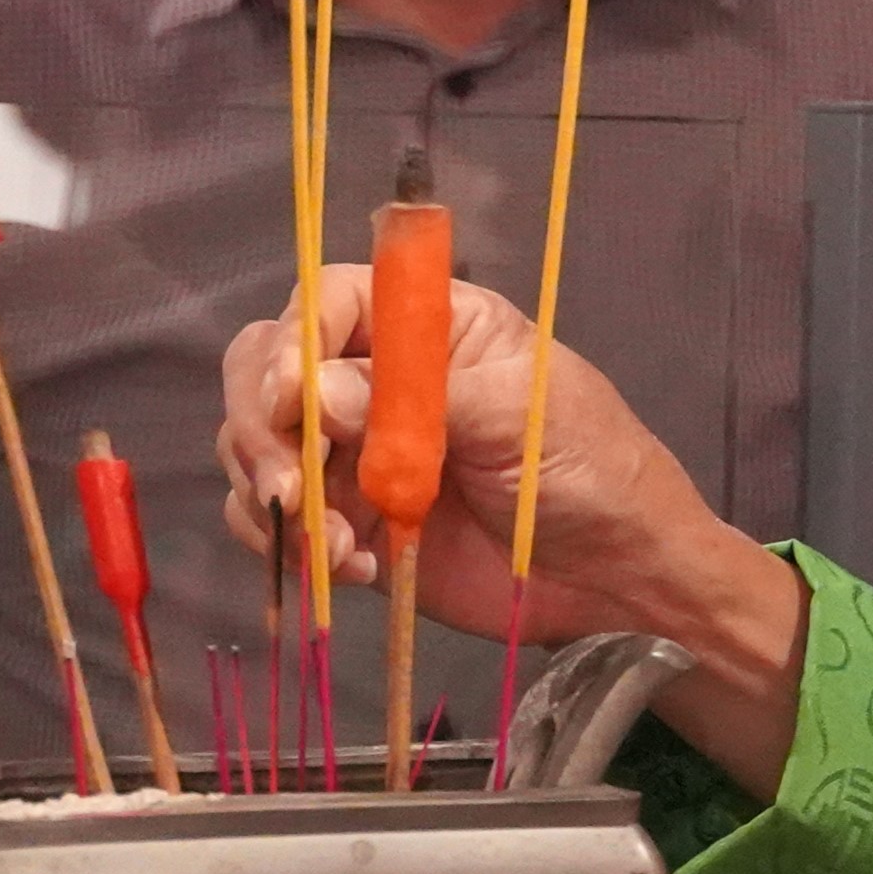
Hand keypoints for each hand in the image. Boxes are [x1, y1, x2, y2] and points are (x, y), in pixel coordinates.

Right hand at [217, 274, 803, 788]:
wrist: (613, 573)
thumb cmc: (588, 466)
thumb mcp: (517, 411)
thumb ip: (419, 398)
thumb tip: (318, 394)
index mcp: (423, 325)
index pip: (324, 300)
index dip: (294, 340)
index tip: (294, 395)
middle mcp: (373, 380)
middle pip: (266, 370)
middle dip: (261, 424)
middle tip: (290, 485)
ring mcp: (355, 454)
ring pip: (259, 449)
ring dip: (276, 496)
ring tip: (336, 545)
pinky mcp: (349, 524)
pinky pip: (281, 525)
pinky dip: (293, 547)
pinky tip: (350, 567)